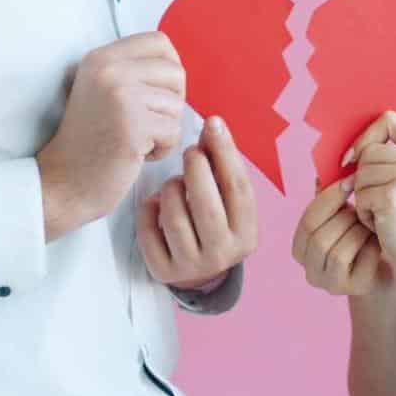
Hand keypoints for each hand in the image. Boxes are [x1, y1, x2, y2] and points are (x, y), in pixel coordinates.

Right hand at [39, 32, 185, 239]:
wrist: (63, 182)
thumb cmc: (90, 141)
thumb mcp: (101, 89)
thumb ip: (132, 70)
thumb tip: (177, 63)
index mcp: (101, 57)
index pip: (159, 42)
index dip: (169, 67)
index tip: (158, 93)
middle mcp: (109, 69)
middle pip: (175, 72)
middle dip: (171, 102)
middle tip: (147, 122)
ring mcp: (121, 96)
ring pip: (177, 105)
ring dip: (165, 129)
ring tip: (136, 140)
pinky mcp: (133, 126)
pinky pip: (174, 131)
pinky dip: (162, 149)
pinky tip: (137, 154)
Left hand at [138, 115, 259, 288]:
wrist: (198, 271)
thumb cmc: (214, 222)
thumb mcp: (226, 199)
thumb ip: (221, 166)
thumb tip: (212, 126)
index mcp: (246, 235)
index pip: (239, 190)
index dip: (226, 153)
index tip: (214, 123)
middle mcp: (222, 255)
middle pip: (207, 207)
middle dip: (196, 170)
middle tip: (190, 152)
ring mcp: (192, 266)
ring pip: (175, 219)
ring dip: (171, 189)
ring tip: (174, 182)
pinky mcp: (163, 271)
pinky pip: (149, 233)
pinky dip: (148, 210)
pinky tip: (154, 203)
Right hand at [291, 176, 392, 296]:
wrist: (389, 264)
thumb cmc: (363, 236)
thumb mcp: (344, 215)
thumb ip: (330, 196)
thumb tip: (322, 172)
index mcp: (301, 248)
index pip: (307, 220)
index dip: (328, 198)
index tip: (349, 180)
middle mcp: (310, 269)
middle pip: (319, 238)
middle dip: (345, 218)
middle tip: (364, 206)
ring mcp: (329, 284)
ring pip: (336, 252)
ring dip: (357, 232)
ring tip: (370, 224)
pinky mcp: (353, 289)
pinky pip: (358, 263)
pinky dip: (370, 246)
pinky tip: (378, 240)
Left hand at [346, 111, 395, 287]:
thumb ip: (388, 158)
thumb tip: (343, 151)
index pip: (389, 119)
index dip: (367, 136)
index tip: (359, 157)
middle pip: (367, 151)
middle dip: (364, 178)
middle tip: (385, 201)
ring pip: (359, 174)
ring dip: (364, 197)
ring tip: (387, 213)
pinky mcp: (393, 197)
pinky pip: (359, 196)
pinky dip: (365, 213)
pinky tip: (384, 225)